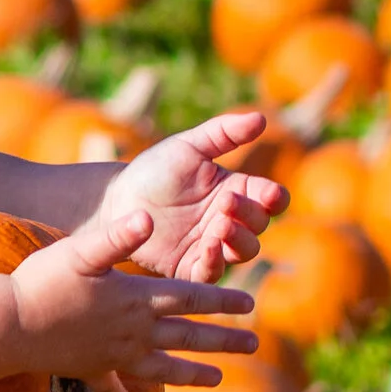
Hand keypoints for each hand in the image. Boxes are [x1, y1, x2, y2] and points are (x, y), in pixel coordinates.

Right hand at [8, 207, 258, 391]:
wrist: (7, 326)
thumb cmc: (41, 282)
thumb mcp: (79, 250)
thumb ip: (116, 236)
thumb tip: (148, 216)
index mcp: (135, 299)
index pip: (190, 298)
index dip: (222, 300)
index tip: (251, 305)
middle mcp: (132, 331)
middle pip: (187, 335)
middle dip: (222, 340)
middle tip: (253, 344)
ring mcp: (112, 355)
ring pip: (162, 367)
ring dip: (192, 373)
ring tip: (217, 379)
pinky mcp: (89, 368)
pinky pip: (111, 387)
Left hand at [93, 110, 290, 282]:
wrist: (116, 201)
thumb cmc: (154, 170)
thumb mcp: (188, 147)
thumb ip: (224, 133)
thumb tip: (261, 118)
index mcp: (237, 191)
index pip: (270, 199)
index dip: (274, 198)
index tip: (268, 193)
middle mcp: (230, 220)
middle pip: (260, 225)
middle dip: (249, 215)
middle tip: (225, 203)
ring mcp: (212, 245)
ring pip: (244, 251)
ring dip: (238, 240)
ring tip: (219, 227)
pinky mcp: (190, 267)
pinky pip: (212, 273)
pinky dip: (214, 263)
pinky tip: (205, 248)